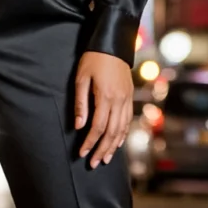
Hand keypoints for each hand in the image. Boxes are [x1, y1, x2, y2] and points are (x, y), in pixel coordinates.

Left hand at [75, 51, 132, 167]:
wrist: (113, 44)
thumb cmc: (93, 59)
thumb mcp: (81, 78)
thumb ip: (80, 103)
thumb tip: (78, 126)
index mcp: (105, 97)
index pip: (97, 127)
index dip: (89, 142)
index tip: (82, 153)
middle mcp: (119, 101)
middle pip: (111, 133)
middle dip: (101, 150)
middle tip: (93, 163)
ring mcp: (127, 99)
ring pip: (121, 129)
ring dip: (113, 146)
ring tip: (104, 158)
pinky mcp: (130, 97)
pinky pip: (128, 120)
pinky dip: (123, 134)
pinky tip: (117, 143)